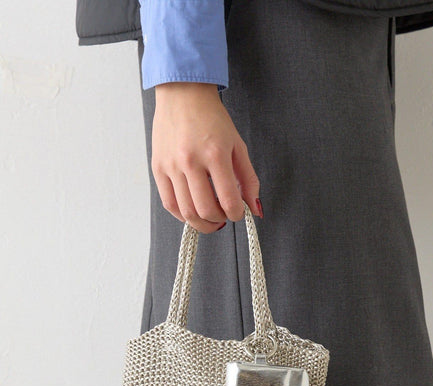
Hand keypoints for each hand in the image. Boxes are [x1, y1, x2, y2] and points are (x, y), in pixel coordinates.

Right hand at [151, 81, 261, 233]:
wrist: (183, 94)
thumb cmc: (211, 118)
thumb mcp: (238, 145)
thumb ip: (248, 179)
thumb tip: (254, 208)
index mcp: (215, 154)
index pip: (228, 200)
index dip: (237, 214)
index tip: (239, 213)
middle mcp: (190, 161)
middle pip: (205, 210)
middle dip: (219, 221)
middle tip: (224, 217)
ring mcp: (171, 166)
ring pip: (186, 212)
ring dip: (201, 223)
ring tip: (210, 218)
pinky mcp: (158, 168)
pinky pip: (168, 203)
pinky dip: (182, 215)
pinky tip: (192, 212)